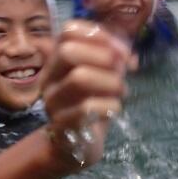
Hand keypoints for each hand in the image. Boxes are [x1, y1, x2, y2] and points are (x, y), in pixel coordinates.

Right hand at [40, 20, 132, 166]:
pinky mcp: (63, 126)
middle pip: (68, 51)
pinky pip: (88, 108)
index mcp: (58, 62)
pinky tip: (115, 109)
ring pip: (79, 78)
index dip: (97, 34)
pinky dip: (110, 105)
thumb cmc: (92, 105)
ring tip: (121, 91)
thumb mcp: (103, 77)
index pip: (67, 32)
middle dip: (103, 57)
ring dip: (110, 82)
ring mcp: (53, 103)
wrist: (77, 146)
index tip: (119, 50)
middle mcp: (50, 79)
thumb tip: (127, 55)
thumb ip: (114, 60)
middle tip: (120, 71)